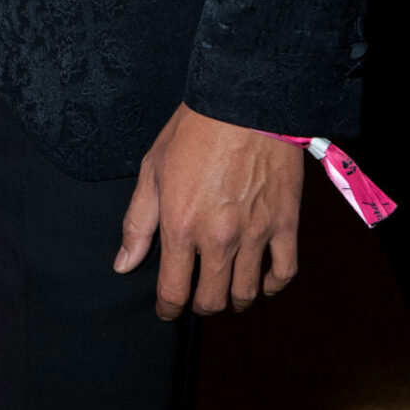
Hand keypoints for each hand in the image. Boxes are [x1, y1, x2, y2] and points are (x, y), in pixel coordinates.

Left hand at [114, 102, 301, 318]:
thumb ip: (138, 222)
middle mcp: (218, 239)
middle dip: (199, 306)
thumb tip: (124, 264)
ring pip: (246, 293)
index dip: (167, 308)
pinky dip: (273, 284)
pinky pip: (284, 272)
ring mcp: (255, 234)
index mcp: (181, 226)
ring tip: (226, 290)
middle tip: (196, 296)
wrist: (244, 100)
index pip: (173, 292)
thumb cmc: (194, 129)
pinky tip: (263, 280)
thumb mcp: (153, 169)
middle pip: (211, 300)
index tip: (166, 309)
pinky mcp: (285, 223)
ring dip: (233, 299)